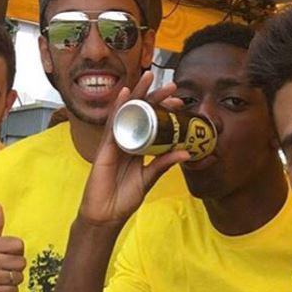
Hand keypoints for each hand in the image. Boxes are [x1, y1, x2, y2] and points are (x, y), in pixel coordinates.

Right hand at [78, 70, 189, 227]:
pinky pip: (112, 124)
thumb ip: (164, 164)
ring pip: (126, 112)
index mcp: (137, 147)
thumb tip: (186, 152)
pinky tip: (125, 94)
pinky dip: (119, 108)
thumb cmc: (123, 198)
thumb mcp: (149, 178)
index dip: (163, 110)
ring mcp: (113, 142)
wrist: (106, 215)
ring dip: (137, 94)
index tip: (178, 101)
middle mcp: (125, 140)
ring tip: (148, 77)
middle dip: (153, 96)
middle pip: (139, 112)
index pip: (151, 123)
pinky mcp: (105, 148)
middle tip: (171, 85)